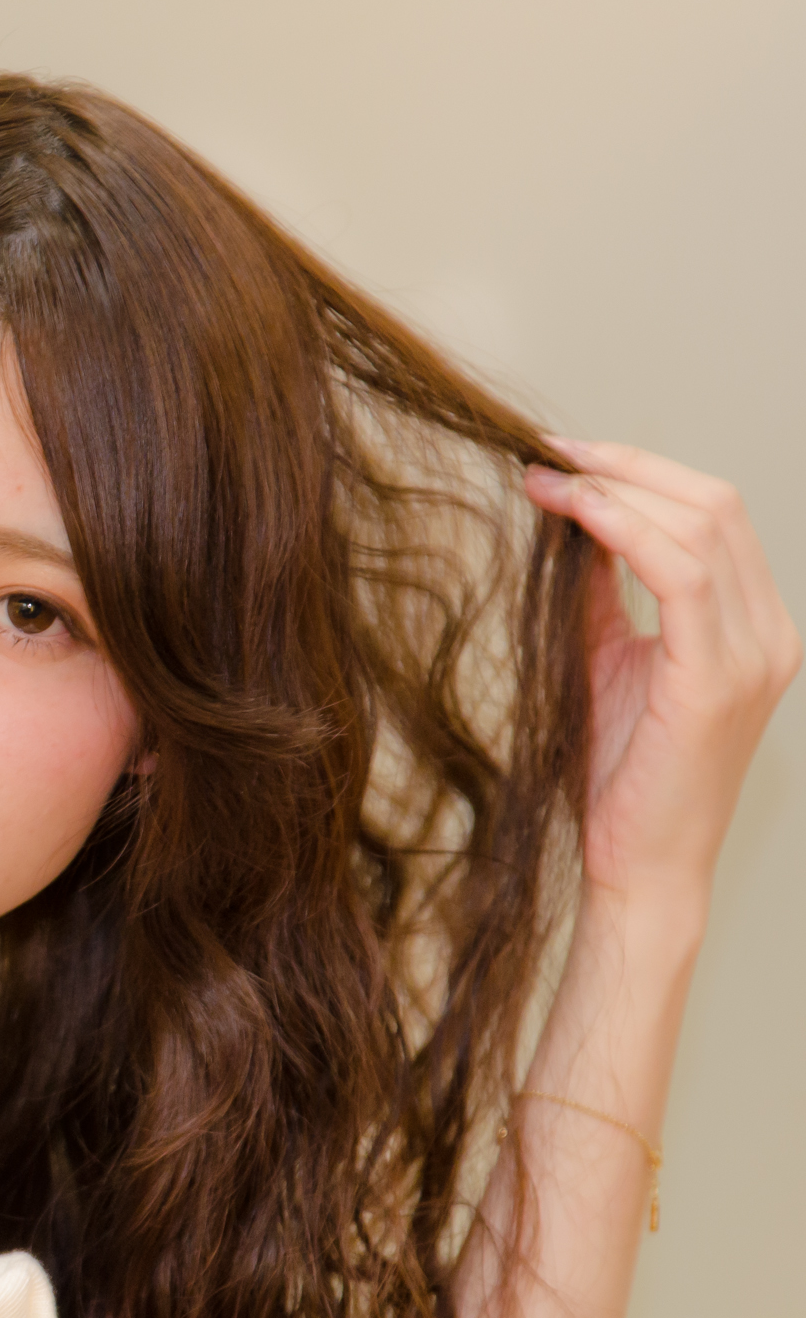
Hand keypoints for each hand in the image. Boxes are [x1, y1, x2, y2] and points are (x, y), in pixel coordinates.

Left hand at [525, 440, 799, 907]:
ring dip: (616, 489)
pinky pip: (679, 574)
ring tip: (547, 479)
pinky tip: (573, 515)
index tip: (563, 457)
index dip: (640, 471)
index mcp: (752, 624)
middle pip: (714, 503)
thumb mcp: (606, 660)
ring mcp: (755, 652)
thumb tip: (568, 523)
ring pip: (702, 525)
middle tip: (547, 453)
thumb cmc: (621, 774)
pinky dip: (624, 530)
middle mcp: (769, 630)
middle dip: (626, 465)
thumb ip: (599, 594)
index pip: (712, 514)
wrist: (640, 864)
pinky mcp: (718, 678)